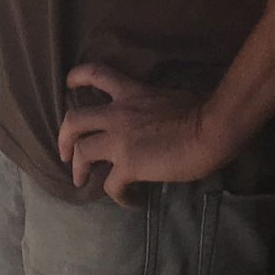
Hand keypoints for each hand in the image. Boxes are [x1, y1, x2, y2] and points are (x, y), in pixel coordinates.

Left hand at [58, 65, 231, 203]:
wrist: (211, 129)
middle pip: (74, 120)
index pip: (96, 74)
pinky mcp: (128, 164)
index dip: (77, 77)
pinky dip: (117, 195)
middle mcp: (118, 114)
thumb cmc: (203, 110)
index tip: (68, 84)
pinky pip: (111, 185)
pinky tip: (130, 200)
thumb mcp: (171, 96)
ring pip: (81, 153)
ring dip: (78, 170)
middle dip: (63, 139)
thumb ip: (154, 105)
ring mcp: (120, 140)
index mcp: (131, 92)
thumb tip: (159, 118)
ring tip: (82, 181)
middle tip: (65, 153)